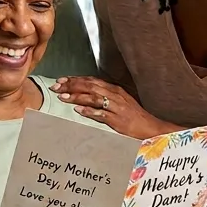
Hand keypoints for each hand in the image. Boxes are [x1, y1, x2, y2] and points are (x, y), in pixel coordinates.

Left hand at [50, 76, 171, 139]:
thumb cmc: (133, 116)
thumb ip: (103, 98)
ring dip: (77, 96)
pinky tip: (78, 110)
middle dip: (72, 86)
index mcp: (114, 89)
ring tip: (63, 97)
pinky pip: (101, 114)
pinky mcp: (118, 119)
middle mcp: (114, 95)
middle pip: (89, 87)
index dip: (75, 80)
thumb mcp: (118, 102)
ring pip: (94, 98)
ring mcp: (116, 107)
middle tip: (57, 87)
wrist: (150, 127)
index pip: (91, 81)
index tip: (61, 80)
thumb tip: (85, 97)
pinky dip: (89, 111)